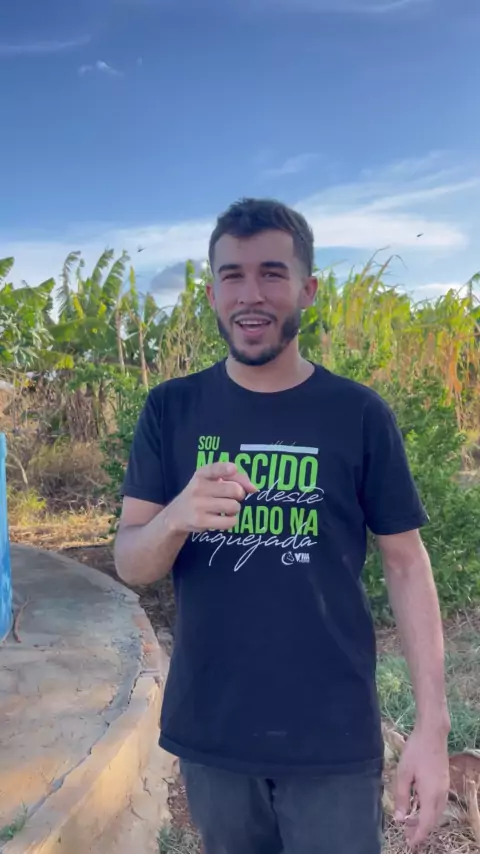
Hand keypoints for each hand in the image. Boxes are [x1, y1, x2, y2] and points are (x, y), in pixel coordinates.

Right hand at [168, 462, 256, 533]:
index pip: (214, 468)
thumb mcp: (211, 481)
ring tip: (225, 509)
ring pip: (234, 506)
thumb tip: (254, 489)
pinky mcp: (201, 521)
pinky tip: (222, 518)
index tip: (232, 469)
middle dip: (239, 495)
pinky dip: (231, 521)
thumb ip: (235, 478)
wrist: (177, 515)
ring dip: (235, 509)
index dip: (225, 469)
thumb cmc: (200, 495)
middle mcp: (198, 487)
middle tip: (231, 497)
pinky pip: (230, 521)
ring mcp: (199, 505)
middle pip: (235, 490)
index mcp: (202, 474)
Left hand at [394, 722, 449, 848]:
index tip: (409, 844)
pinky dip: (429, 810)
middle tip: (407, 834)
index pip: (426, 824)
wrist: (432, 734)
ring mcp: (444, 788)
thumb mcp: (403, 774)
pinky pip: (439, 803)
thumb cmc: (415, 751)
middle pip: (433, 820)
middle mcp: (441, 795)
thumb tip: (400, 818)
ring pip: (437, 812)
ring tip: (411, 821)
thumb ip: (401, 797)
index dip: (418, 835)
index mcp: (431, 796)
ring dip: (425, 819)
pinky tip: (419, 805)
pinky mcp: (444, 781)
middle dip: (420, 829)